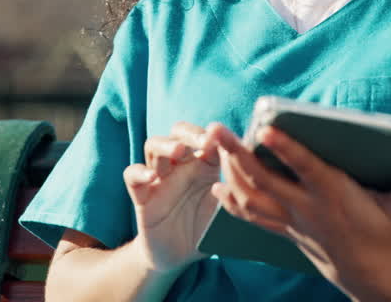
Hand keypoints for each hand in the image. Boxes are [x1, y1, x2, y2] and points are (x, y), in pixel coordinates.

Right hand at [124, 121, 222, 272]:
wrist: (180, 257)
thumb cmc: (206, 228)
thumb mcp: (226, 209)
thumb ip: (237, 191)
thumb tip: (258, 174)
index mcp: (203, 164)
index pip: (206, 137)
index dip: (214, 134)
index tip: (224, 137)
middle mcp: (180, 165)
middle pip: (178, 133)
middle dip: (190, 132)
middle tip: (204, 140)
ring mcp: (159, 178)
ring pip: (153, 146)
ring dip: (165, 144)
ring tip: (178, 150)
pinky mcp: (142, 195)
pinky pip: (132, 175)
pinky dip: (139, 172)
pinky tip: (151, 176)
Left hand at [207, 123, 390, 300]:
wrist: (373, 277)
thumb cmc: (390, 238)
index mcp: (335, 197)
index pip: (306, 169)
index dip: (286, 150)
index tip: (266, 129)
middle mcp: (307, 209)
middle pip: (263, 181)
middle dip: (236, 155)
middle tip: (216, 129)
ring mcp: (293, 222)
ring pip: (250, 197)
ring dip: (228, 172)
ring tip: (214, 144)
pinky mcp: (287, 231)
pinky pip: (252, 216)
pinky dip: (233, 201)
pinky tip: (218, 186)